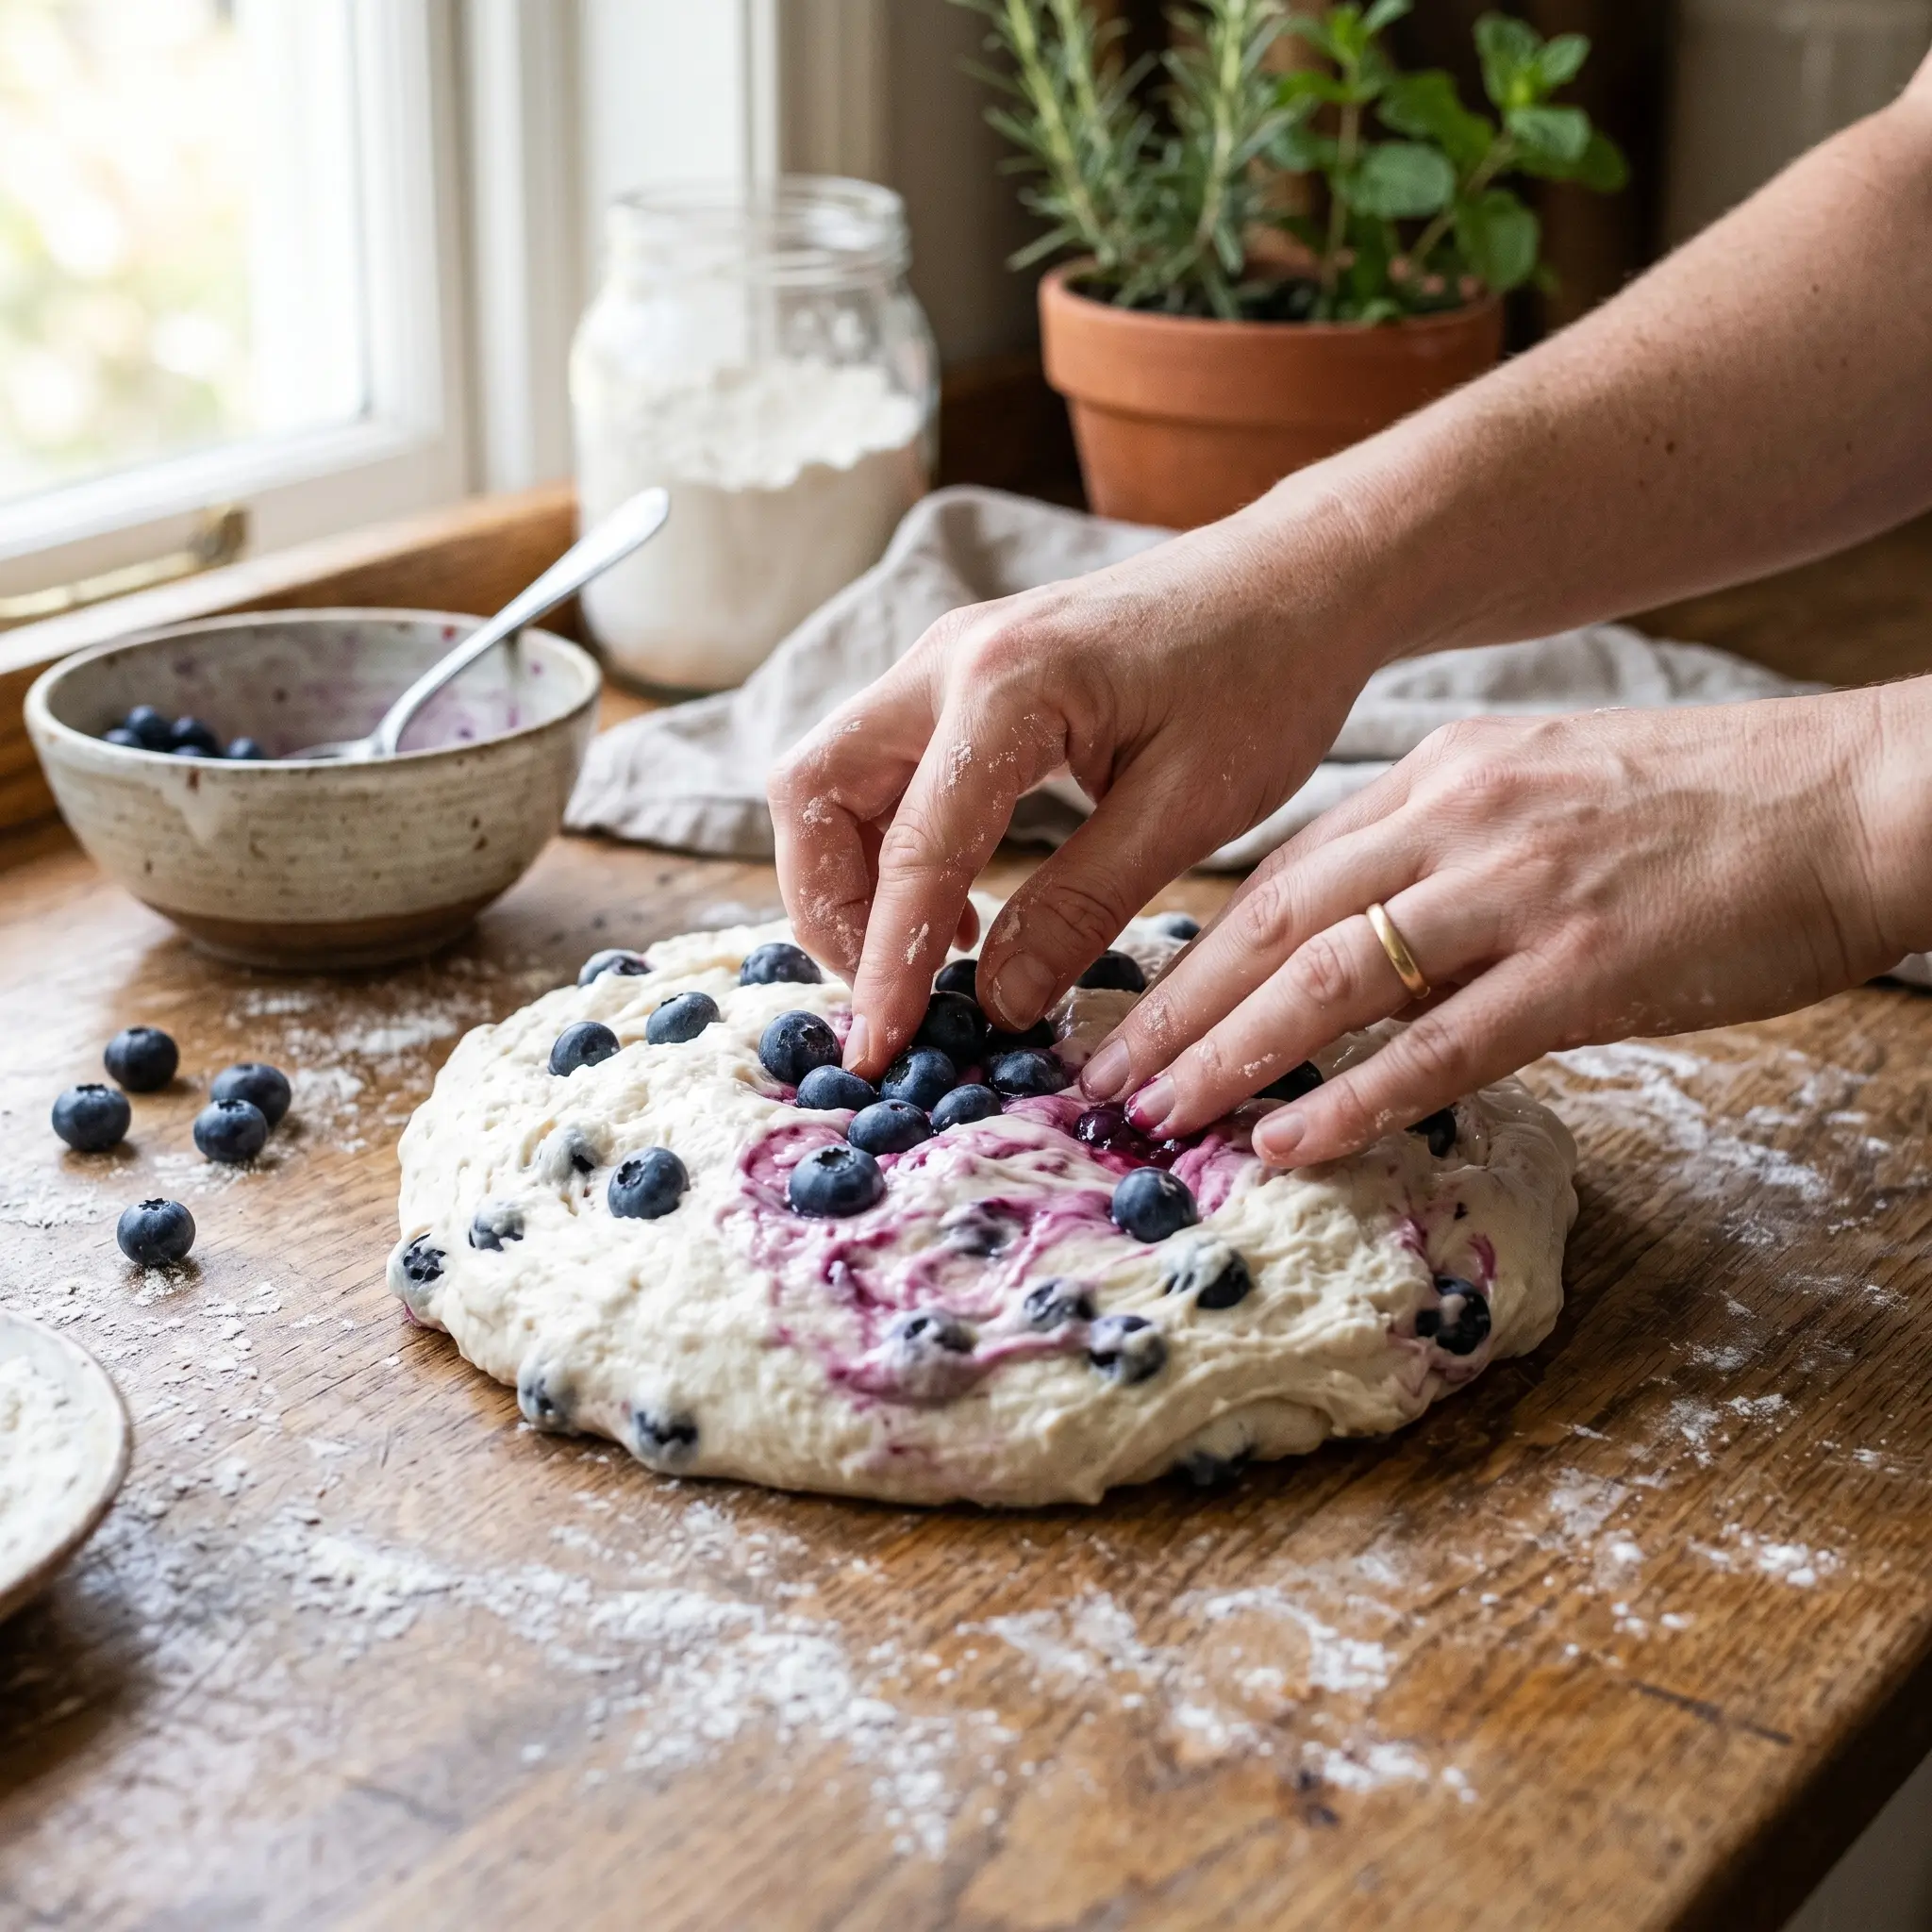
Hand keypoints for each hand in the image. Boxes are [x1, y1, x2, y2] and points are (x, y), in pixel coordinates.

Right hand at [769, 500, 1382, 1076]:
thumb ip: (1082, 906)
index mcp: (1008, 685)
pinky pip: (881, 767)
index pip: (913, 850)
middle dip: (828, 908)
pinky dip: (888, 846)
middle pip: (811, 791)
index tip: (878, 1051)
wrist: (1299, 578)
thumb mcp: (1189, 810)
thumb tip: (997, 1004)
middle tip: (888, 995)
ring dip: (851, 878)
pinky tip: (960, 908)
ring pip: (831, 777)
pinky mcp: (963, 676)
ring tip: (930, 961)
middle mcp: (949, 659)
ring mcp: (947, 658)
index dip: (888, 964)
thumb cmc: (1267, 679)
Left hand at [1079, 688, 1924, 1166]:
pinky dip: (1352, 1100)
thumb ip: (1447, 856)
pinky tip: (1287, 1144)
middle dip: (1175, 1008)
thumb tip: (1363, 944)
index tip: (1131, 1014)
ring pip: (1331, 980)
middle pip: (1275, 923)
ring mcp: (1518, 889)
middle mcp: (1458, 819)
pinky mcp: (1586, 963)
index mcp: (1441, 777)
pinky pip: (1439, 1045)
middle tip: (1101, 1078)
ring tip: (1158, 1116)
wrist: (1859, 795)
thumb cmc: (1711, 806)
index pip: (1282, 874)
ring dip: (1232, 1055)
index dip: (1193, 951)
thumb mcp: (1547, 792)